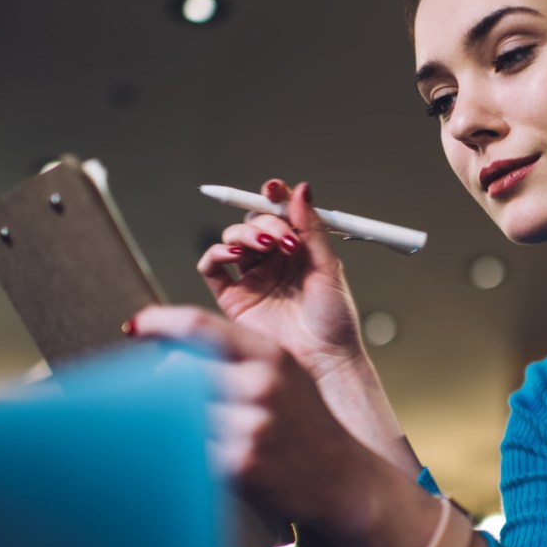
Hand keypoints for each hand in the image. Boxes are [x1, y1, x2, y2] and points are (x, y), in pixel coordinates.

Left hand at [131, 305, 367, 526]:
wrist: (344, 479)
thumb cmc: (308, 427)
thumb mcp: (284, 376)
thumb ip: (236, 360)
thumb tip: (170, 353)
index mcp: (271, 356)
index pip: (199, 326)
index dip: (159, 322)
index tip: (138, 326)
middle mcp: (261, 387)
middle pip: (179, 371)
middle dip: (158, 382)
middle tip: (150, 392)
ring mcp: (251, 426)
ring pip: (178, 413)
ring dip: (168, 420)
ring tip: (179, 428)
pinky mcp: (239, 465)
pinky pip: (189, 450)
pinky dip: (182, 451)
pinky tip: (197, 454)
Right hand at [198, 180, 362, 379]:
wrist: (324, 358)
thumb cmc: (334, 318)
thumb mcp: (328, 268)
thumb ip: (312, 229)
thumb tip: (301, 189)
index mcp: (298, 249)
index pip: (279, 213)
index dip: (273, 196)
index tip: (273, 188)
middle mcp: (273, 259)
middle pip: (254, 221)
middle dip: (263, 219)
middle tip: (280, 235)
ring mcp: (251, 277)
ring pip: (233, 239)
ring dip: (244, 233)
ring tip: (263, 244)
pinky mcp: (233, 297)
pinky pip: (213, 267)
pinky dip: (217, 253)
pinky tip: (234, 254)